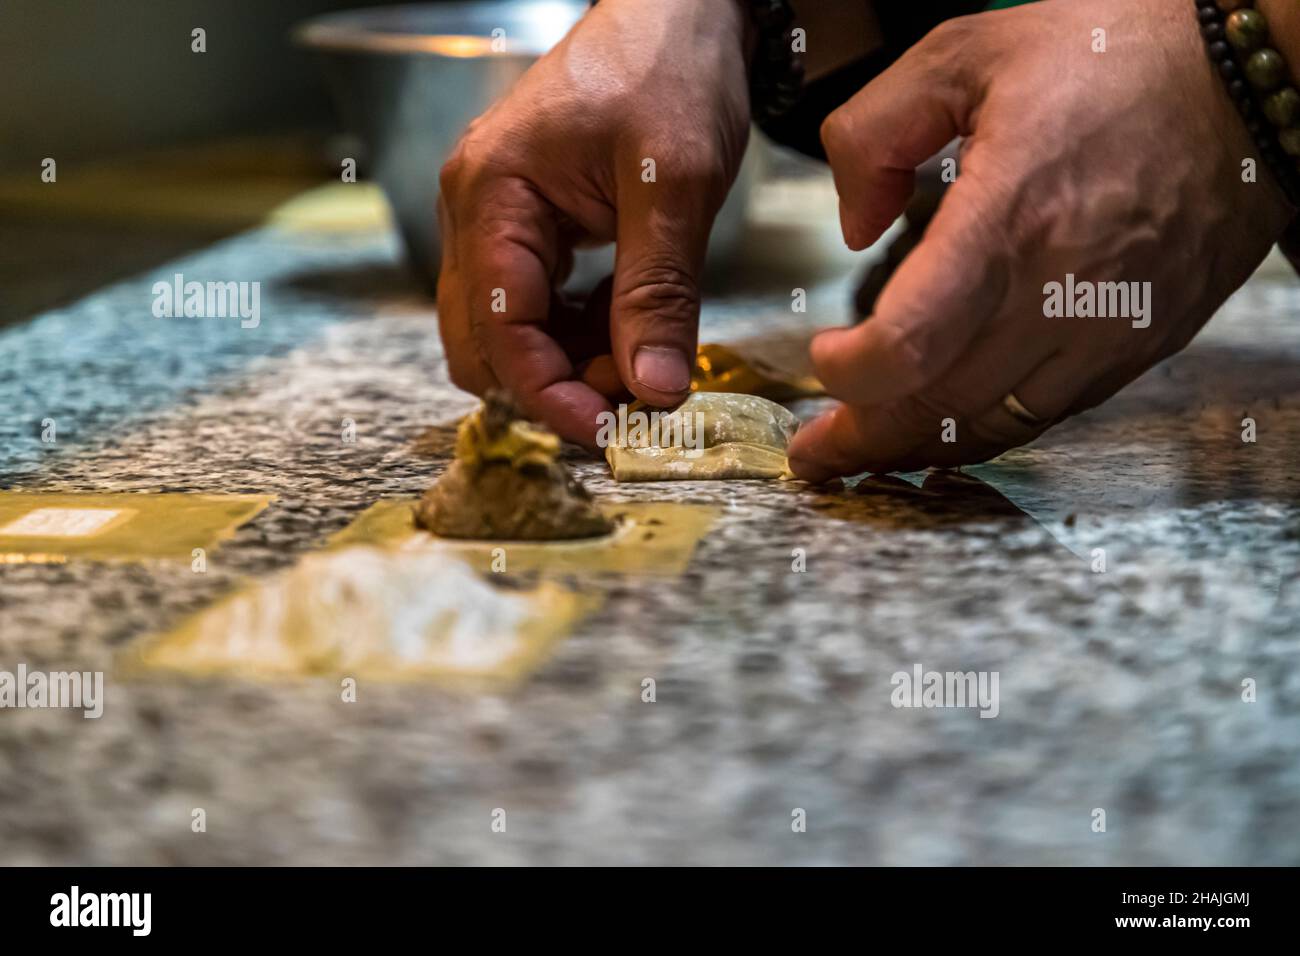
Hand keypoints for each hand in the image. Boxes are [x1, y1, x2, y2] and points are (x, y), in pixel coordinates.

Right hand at [436, 0, 751, 445]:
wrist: (680, 11)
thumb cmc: (670, 72)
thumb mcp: (674, 184)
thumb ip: (658, 293)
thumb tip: (653, 392)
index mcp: (491, 196)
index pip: (495, 330)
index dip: (549, 394)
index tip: (610, 432)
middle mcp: (474, 212)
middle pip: (482, 342)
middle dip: (553, 385)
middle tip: (632, 401)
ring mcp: (496, 220)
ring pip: (505, 331)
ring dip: (566, 364)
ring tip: (641, 364)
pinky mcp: (528, 227)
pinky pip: (533, 305)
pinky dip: (575, 334)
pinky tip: (629, 329)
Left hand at [788, 0, 1294, 480]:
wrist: (1249, 81)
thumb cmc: (1113, 58)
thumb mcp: (965, 53)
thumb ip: (875, 132)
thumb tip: (854, 224)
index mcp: (1011, 215)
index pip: (912, 341)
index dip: (853, 372)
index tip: (823, 361)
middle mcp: (1061, 290)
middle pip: (940, 404)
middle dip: (863, 439)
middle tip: (816, 454)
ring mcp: (1106, 330)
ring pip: (992, 426)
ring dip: (918, 449)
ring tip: (864, 455)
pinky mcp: (1136, 346)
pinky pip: (1046, 414)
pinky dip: (984, 433)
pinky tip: (946, 431)